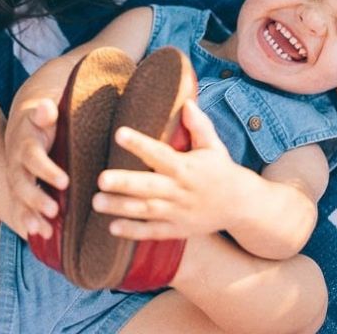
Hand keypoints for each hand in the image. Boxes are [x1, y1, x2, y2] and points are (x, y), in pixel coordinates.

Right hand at [4, 98, 68, 238]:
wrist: (24, 126)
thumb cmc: (43, 120)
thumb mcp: (44, 112)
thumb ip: (45, 112)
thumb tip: (46, 107)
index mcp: (24, 143)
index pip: (33, 157)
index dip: (46, 170)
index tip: (64, 181)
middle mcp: (16, 164)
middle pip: (22, 184)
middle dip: (35, 198)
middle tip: (53, 211)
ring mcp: (16, 181)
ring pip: (18, 201)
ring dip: (29, 216)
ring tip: (44, 231)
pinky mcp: (19, 193)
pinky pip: (19, 210)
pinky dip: (27, 223)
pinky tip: (37, 238)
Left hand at [92, 101, 241, 240]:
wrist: (240, 205)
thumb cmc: (221, 169)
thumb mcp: (213, 146)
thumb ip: (200, 126)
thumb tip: (187, 103)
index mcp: (186, 167)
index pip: (160, 154)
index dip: (140, 144)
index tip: (119, 134)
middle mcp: (180, 191)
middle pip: (148, 187)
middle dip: (124, 184)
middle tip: (100, 179)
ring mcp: (178, 213)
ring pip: (146, 211)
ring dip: (120, 208)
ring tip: (96, 202)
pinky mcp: (177, 230)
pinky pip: (153, 232)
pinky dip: (133, 232)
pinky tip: (112, 227)